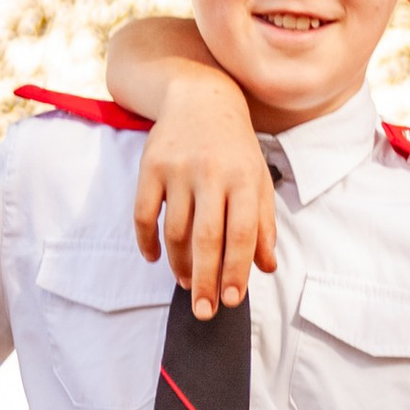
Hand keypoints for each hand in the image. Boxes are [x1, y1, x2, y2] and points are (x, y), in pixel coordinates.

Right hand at [132, 69, 276, 315]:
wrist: (200, 97)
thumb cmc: (235, 148)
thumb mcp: (257, 180)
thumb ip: (263, 224)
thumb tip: (267, 267)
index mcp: (243, 179)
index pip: (241, 234)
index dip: (237, 271)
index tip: (232, 301)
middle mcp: (211, 174)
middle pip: (206, 238)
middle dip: (205, 280)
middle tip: (204, 311)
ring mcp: (177, 170)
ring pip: (174, 231)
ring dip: (179, 264)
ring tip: (186, 283)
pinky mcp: (150, 167)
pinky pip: (143, 214)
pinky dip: (147, 242)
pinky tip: (156, 258)